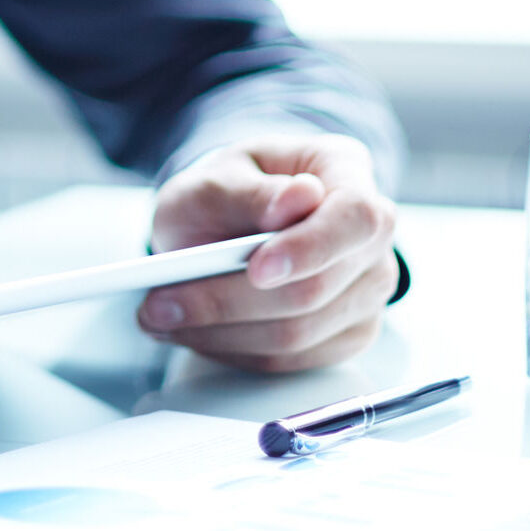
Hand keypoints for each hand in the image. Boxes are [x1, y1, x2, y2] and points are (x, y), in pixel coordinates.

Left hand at [137, 133, 397, 372]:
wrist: (225, 219)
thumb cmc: (226, 190)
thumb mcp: (217, 176)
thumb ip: (250, 191)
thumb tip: (299, 199)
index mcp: (345, 170)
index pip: (356, 217)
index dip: (311, 248)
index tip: (256, 268)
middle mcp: (370, 235)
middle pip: (317, 287)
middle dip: (230, 300)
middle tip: (161, 302)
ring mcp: (366, 289)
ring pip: (300, 333)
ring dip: (221, 332)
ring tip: (160, 316)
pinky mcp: (346, 334)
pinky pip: (292, 360)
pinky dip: (234, 350)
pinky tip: (193, 331)